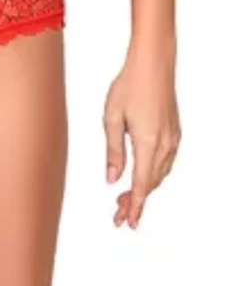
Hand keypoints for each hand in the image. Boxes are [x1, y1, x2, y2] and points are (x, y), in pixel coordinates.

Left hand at [102, 37, 180, 228]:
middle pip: (151, 184)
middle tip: (117, 214)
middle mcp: (164, 145)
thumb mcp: (112, 117)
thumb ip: (113, 151)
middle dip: (135, 201)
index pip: (141, 185)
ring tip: (124, 198)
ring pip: (159, 174)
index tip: (125, 223)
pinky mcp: (174, 131)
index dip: (133, 207)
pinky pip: (165, 162)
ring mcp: (172, 138)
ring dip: (144, 189)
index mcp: (148, 143)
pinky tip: (142, 175)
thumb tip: (112, 179)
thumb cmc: (130, 84)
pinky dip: (153, 174)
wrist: (153, 63)